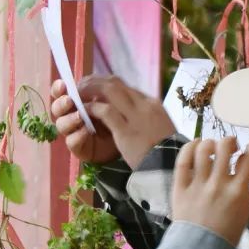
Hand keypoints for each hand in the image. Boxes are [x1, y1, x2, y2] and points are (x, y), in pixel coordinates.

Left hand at [50, 76, 176, 167]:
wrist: (170, 166)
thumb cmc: (165, 151)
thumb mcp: (160, 128)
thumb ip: (146, 118)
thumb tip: (132, 115)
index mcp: (153, 104)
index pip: (125, 87)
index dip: (105, 86)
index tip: (94, 90)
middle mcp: (144, 105)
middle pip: (115, 83)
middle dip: (94, 82)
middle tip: (81, 87)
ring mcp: (135, 116)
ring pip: (108, 90)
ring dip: (90, 90)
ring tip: (78, 96)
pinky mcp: (125, 130)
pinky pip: (104, 111)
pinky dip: (91, 108)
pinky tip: (83, 111)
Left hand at [171, 137, 248, 245]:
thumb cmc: (227, 231)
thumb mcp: (244, 210)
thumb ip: (245, 188)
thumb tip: (243, 168)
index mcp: (238, 191)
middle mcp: (218, 184)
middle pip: (224, 148)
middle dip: (230, 141)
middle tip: (230, 146)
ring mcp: (198, 185)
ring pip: (204, 150)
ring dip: (210, 143)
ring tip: (211, 147)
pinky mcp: (180, 188)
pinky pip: (183, 161)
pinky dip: (189, 148)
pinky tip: (195, 145)